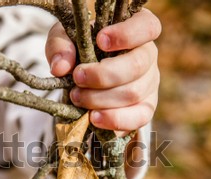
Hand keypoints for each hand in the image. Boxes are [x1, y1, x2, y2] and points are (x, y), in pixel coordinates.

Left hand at [46, 9, 161, 132]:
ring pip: (133, 94)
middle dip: (103, 75)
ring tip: (77, 98)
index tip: (100, 41)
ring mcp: (150, 84)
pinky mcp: (145, 108)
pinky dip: (114, 120)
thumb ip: (60, 46)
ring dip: (101, 99)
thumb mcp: (64, 38)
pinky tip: (94, 118)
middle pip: (137, 66)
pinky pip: (139, 118)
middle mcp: (148, 56)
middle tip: (77, 78)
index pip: (147, 26)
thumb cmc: (78, 49)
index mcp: (137, 29)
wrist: (80, 77)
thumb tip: (60, 68)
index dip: (127, 34)